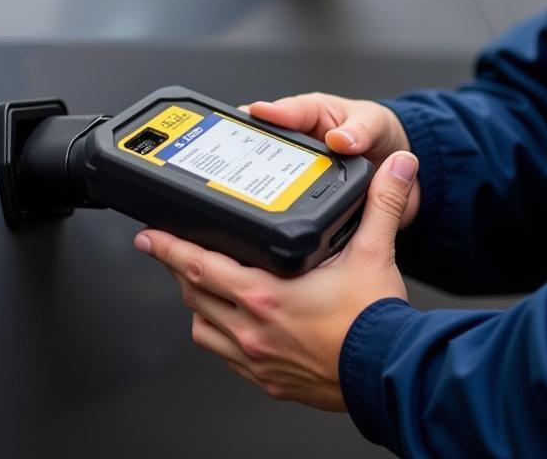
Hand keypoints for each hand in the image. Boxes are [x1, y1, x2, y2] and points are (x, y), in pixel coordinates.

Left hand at [134, 150, 418, 409]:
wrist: (389, 377)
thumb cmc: (374, 323)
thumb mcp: (376, 251)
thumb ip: (384, 202)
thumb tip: (398, 166)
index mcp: (266, 294)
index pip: (199, 264)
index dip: (168, 247)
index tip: (149, 234)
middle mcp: (253, 329)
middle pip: (194, 294)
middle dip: (175, 269)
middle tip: (164, 250)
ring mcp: (258, 359)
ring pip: (204, 329)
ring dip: (197, 304)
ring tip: (195, 284)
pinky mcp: (269, 381)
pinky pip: (226, 359)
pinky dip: (219, 337)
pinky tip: (229, 326)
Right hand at [248, 93, 419, 228]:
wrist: (405, 173)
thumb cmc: (383, 134)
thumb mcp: (375, 124)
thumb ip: (361, 130)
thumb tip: (340, 138)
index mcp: (312, 115)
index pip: (285, 111)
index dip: (267, 113)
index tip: (253, 113)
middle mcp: (300, 143)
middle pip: (266, 145)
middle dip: (247, 149)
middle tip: (230, 155)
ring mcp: (302, 172)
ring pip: (272, 175)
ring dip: (258, 181)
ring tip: (240, 190)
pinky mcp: (309, 199)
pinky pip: (290, 203)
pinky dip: (280, 210)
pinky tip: (266, 221)